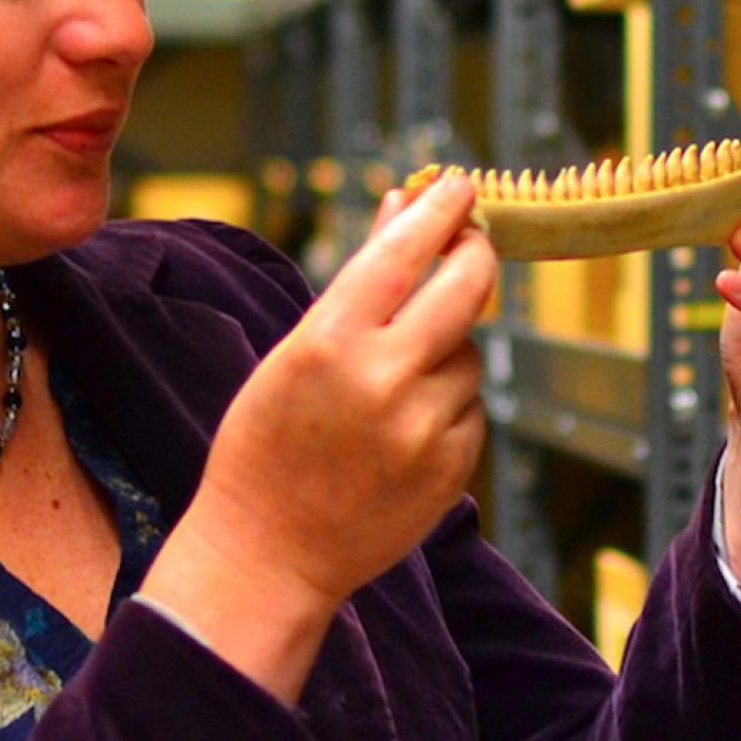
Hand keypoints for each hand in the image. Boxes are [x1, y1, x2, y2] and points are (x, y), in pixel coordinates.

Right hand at [144, 173, 497, 699]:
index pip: (404, 251)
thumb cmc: (265, 446)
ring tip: (392, 386)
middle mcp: (381, 379)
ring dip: (447, 351)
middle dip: (475, 255)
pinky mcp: (450, 469)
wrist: (266, 555)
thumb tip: (401, 209)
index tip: (459, 185)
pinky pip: (471, 410)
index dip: (440, 210)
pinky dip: (448, 406)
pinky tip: (401, 433)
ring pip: (469, 354)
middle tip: (472, 243)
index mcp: (328, 341)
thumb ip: (358, 283)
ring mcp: (422, 428)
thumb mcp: (294, 354)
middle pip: (466, 288)